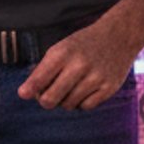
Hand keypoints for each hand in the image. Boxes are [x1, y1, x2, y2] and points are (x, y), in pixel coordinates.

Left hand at [18, 20, 138, 110]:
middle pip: (50, 99)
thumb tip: (26, 94)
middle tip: (47, 96)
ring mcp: (95, 78)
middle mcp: (79, 65)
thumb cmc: (83, 45)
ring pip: (68, 105)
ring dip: (65, 100)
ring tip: (70, 88)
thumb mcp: (61, 48)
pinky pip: (86, 107)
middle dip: (45, 100)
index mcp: (62, 53)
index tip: (24, 94)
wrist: (119, 36)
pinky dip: (82, 102)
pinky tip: (84, 90)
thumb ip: (43, 70)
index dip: (29, 90)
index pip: (39, 79)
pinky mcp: (109, 87)